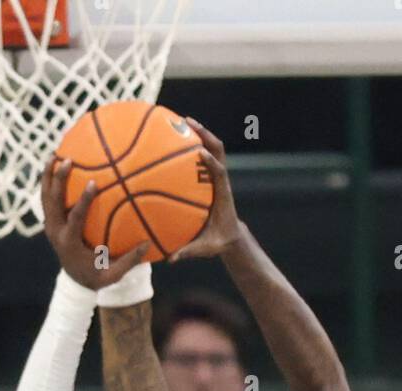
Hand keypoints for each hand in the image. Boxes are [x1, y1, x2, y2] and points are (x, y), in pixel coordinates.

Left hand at [41, 161, 149, 288]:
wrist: (75, 283)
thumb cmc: (96, 277)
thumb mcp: (113, 274)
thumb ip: (129, 261)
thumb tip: (148, 245)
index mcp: (69, 242)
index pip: (75, 217)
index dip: (83, 200)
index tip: (94, 182)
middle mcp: (55, 232)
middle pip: (52, 201)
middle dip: (58, 179)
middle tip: (69, 159)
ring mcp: (50, 226)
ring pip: (44, 196)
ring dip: (48, 175)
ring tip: (55, 154)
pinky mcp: (50, 222)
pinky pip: (46, 198)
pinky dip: (49, 181)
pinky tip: (55, 165)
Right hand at [169, 120, 243, 262]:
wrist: (231, 237)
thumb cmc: (218, 242)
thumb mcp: (205, 248)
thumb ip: (189, 252)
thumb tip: (170, 259)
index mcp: (222, 194)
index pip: (219, 173)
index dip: (210, 162)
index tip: (200, 153)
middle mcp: (221, 181)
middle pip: (218, 150)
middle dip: (204, 134)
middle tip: (186, 122)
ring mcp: (217, 176)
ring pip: (212, 148)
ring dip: (199, 133)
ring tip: (181, 121)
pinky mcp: (211, 177)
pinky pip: (202, 156)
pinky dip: (192, 145)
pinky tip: (175, 139)